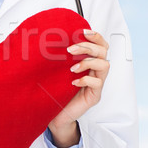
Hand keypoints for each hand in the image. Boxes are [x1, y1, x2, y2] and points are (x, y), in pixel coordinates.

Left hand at [48, 30, 109, 146]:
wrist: (54, 115)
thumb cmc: (55, 92)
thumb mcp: (55, 71)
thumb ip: (56, 58)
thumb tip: (42, 40)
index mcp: (88, 63)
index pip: (100, 45)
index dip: (95, 36)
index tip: (82, 31)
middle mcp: (94, 71)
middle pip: (103, 51)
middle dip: (87, 47)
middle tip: (71, 49)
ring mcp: (96, 84)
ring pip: (104, 65)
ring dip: (87, 62)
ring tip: (72, 68)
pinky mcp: (94, 96)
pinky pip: (97, 83)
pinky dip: (85, 79)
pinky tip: (73, 82)